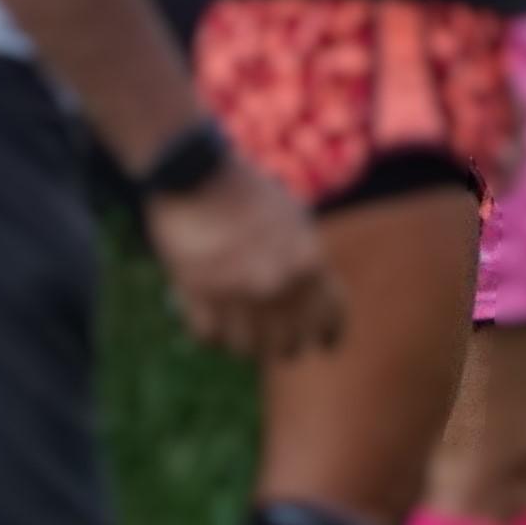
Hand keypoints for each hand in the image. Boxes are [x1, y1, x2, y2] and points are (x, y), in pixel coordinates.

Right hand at [149, 159, 342, 363]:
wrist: (198, 175)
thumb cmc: (250, 194)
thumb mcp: (296, 224)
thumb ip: (306, 262)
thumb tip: (312, 296)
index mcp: (309, 264)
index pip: (329, 318)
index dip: (329, 335)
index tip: (327, 345)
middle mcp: (277, 285)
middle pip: (289, 343)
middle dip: (287, 346)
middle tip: (281, 347)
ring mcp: (235, 293)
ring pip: (247, 349)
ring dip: (248, 347)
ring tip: (246, 342)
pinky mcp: (196, 295)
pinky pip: (210, 337)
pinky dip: (213, 337)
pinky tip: (215, 331)